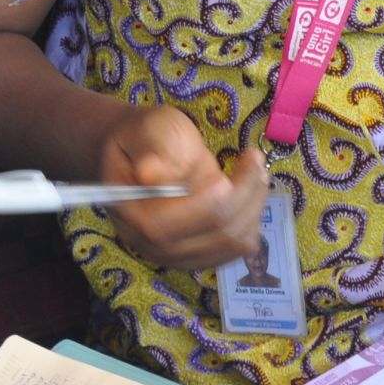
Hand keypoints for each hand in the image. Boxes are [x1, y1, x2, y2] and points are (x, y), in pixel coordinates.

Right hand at [96, 103, 267, 269]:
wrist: (143, 154)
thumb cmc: (145, 137)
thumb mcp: (145, 128)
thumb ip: (149, 148)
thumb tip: (150, 175)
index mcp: (127, 213)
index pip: (162, 226)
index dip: (199, 207)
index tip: (225, 179)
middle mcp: (149, 244)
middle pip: (207, 234)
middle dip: (242, 195)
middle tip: (254, 158)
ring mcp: (176, 255)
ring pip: (230, 242)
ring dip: (253, 204)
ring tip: (255, 169)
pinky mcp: (199, 256)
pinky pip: (237, 248)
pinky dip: (251, 218)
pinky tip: (250, 190)